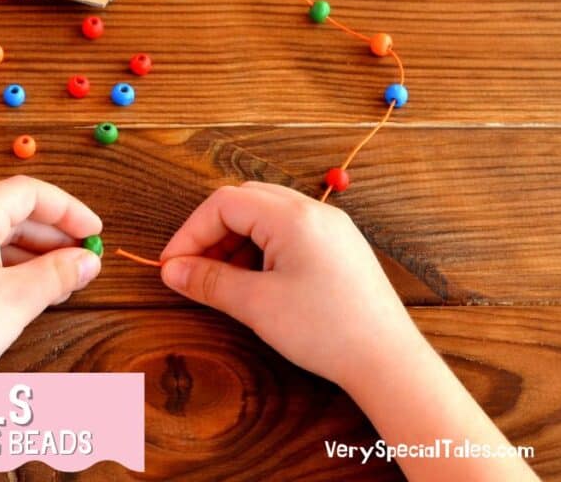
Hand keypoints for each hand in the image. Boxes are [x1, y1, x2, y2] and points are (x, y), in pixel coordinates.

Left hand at [0, 175, 102, 372]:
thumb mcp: (15, 303)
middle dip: (50, 235)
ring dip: (27, 254)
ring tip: (59, 283)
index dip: (67, 209)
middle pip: (5, 212)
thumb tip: (87, 261)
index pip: (25, 192)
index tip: (94, 232)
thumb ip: (57, 274)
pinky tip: (21, 293)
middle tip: (82, 261)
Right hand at [159, 181, 420, 389]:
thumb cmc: (325, 330)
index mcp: (292, 216)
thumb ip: (210, 281)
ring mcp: (330, 228)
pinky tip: (255, 281)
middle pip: (245, 201)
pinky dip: (261, 248)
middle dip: (211, 232)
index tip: (172, 266)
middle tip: (194, 269)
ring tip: (222, 279)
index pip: (224, 203)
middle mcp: (313, 211)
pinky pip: (289, 232)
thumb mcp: (256, 305)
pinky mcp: (339, 247)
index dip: (190, 232)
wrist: (388, 360)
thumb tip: (172, 270)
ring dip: (235, 240)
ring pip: (267, 215)